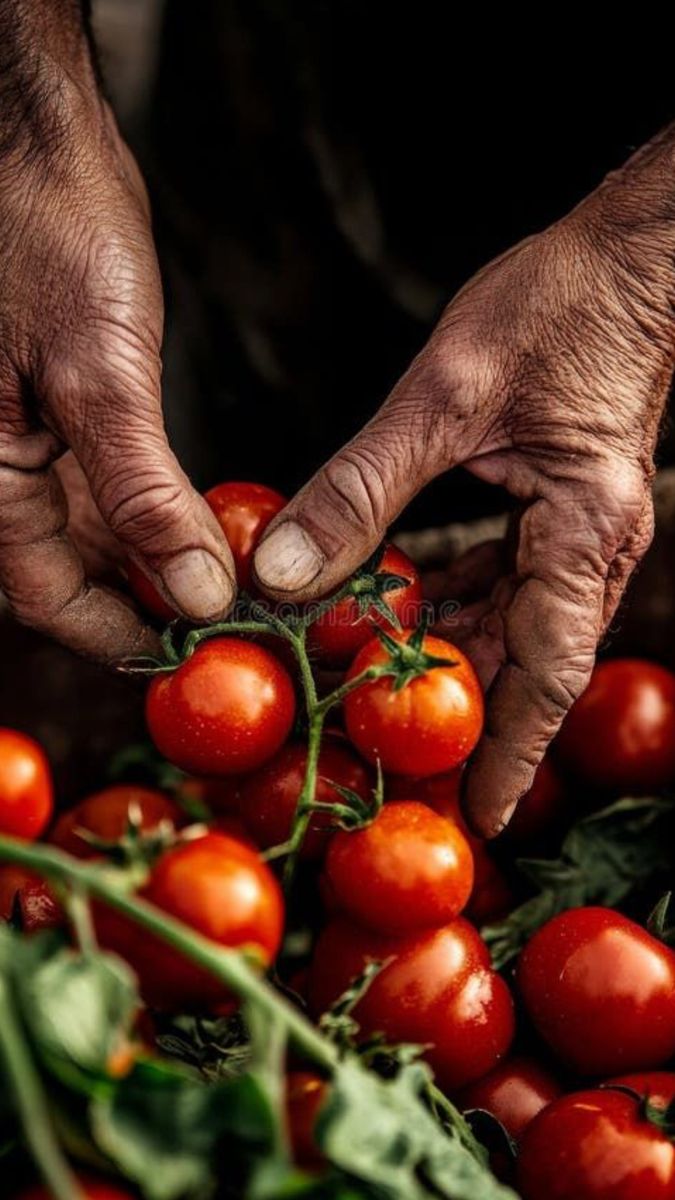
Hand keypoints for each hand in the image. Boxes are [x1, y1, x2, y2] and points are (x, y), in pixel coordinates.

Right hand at [0, 4, 234, 661]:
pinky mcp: (70, 419)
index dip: (124, 631)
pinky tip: (210, 524)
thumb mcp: (98, 372)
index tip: (197, 648)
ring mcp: (35, 449)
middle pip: (77, 576)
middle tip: (234, 620)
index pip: (49, 596)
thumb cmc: (45, 237)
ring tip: (236, 579)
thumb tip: (192, 589)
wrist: (39, 150)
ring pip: (99, 540)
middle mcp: (5, 474)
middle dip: (154, 601)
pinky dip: (161, 513)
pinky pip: (111, 492)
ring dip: (164, 562)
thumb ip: (141, 493)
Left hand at [253, 129, 674, 834]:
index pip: (547, 671)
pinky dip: (452, 599)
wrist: (630, 257)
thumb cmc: (565, 306)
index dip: (512, 753)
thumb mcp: (446, 395)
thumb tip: (284, 574)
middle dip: (464, 718)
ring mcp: (578, 530)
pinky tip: (397, 604)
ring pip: (510, 624)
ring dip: (449, 656)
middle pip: (525, 663)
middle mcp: (591, 546)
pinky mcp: (559, 507)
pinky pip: (504, 576)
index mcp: (583, 530)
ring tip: (378, 695)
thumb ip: (362, 489)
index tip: (474, 817)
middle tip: (394, 764)